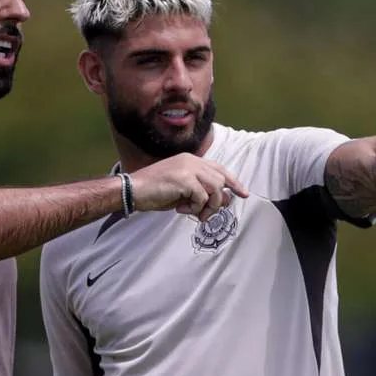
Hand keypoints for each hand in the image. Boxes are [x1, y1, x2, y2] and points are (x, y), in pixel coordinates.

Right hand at [129, 153, 249, 220]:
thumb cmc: (155, 192)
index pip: (220, 169)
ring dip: (208, 205)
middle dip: (218, 201)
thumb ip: (202, 193)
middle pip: (221, 179)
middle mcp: (191, 161)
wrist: (132, 190)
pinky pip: (202, 197)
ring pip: (216, 187)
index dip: (234, 181)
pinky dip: (195, 208)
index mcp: (191, 160)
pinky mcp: (183, 178)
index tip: (243, 194)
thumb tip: (225, 199)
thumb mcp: (183, 193)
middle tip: (205, 215)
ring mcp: (187, 168)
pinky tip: (181, 209)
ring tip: (194, 213)